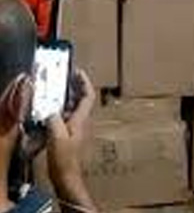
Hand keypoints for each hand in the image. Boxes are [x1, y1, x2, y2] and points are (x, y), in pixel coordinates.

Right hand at [46, 70, 96, 210]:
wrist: (67, 176)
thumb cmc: (65, 159)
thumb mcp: (57, 137)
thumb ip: (54, 120)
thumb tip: (50, 109)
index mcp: (81, 119)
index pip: (88, 96)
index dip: (84, 82)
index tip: (78, 72)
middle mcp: (82, 122)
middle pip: (82, 99)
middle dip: (75, 86)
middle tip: (66, 77)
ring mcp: (76, 128)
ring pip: (74, 107)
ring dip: (67, 97)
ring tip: (56, 89)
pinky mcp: (70, 135)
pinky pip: (67, 116)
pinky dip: (61, 109)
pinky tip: (51, 110)